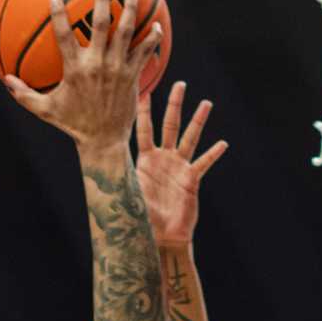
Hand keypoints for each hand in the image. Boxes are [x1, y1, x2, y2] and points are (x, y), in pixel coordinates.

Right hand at [4, 0, 163, 153]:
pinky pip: (144, 51)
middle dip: (103, 0)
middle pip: (102, 25)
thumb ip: (24, 94)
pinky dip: (152, 37)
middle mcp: (97, 65)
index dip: (59, 15)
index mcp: (75, 70)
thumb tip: (6, 80)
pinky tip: (157, 25)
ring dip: (130, 10)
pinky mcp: (133, 76)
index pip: (64, 36)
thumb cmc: (73, 124)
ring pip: (127, 32)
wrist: (103, 142)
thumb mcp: (46, 110)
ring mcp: (118, 69)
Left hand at [136, 82, 227, 248]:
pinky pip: (204, 163)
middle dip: (174, 104)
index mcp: (145, 159)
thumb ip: (120, 173)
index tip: (142, 89)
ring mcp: (179, 167)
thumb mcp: (127, 190)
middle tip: (179, 84)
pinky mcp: (191, 180)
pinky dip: (213, 154)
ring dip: (198, 121)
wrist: (159, 236)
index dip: (143, 109)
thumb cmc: (140, 216)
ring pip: (190, 138)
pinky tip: (222, 144)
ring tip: (206, 103)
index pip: (144, 128)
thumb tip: (99, 159)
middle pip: (170, 124)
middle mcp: (163, 158)